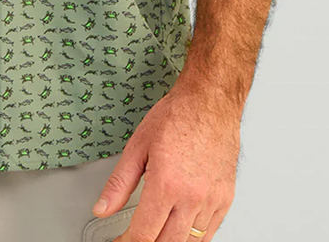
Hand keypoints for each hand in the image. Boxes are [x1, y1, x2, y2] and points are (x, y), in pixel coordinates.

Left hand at [91, 80, 240, 241]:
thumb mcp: (137, 146)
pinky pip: (209, 233)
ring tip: (156, 233)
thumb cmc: (177, 116)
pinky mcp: (225, 199)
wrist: (209, 101)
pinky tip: (180, 230)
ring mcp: (212, 200)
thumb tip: (102, 208)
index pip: (144, 234)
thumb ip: (119, 183)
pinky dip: (193, 238)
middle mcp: (192, 197)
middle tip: (134, 237)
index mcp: (167, 184)